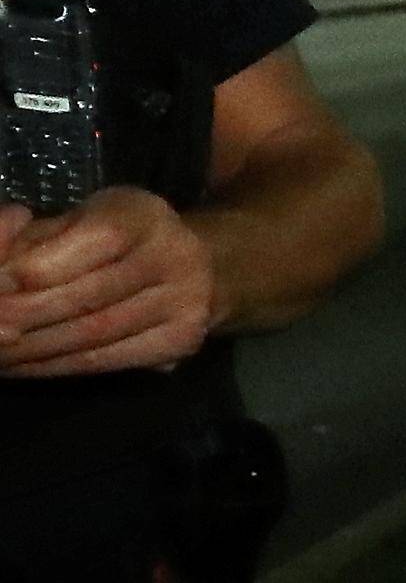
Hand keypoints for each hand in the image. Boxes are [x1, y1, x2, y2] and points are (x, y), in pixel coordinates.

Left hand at [0, 189, 218, 376]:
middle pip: (88, 296)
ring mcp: (185, 305)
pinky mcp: (181, 342)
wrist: (204, 267)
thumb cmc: (123, 237)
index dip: (37, 267)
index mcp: (145, 216)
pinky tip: (24, 366)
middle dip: (24, 316)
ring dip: (33, 350)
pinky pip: (108, 360)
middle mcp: (176, 258)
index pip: (93, 242)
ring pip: (93, 335)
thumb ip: (34, 238)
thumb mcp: (80, 218)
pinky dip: (57, 366)